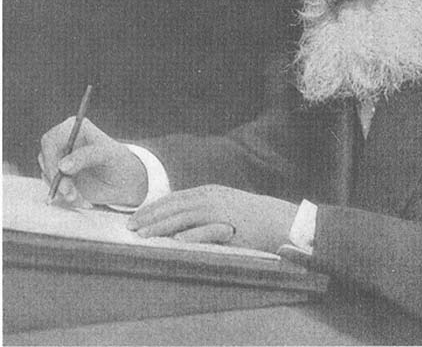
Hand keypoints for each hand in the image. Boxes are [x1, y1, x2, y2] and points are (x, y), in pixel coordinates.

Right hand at [39, 117, 147, 206]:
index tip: (60, 173)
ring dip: (62, 190)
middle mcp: (64, 142)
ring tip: (80, 198)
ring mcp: (60, 159)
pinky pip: (53, 187)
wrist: (126, 182)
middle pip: (45, 159)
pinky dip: (65, 196)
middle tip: (70, 194)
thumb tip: (62, 165)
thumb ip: (87, 156)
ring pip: (48, 176)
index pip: (51, 140)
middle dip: (56, 179)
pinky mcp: (60, 176)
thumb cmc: (120, 162)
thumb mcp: (108, 155)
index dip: (51, 157)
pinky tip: (81, 199)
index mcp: (75, 128)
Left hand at [128, 185, 298, 252]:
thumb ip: (203, 211)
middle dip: (150, 216)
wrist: (277, 219)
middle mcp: (211, 197)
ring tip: (144, 235)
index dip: (153, 207)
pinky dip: (191, 235)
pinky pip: (206, 230)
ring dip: (162, 226)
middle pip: (174, 205)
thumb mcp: (223, 206)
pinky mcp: (230, 224)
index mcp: (208, 192)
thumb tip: (180, 224)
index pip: (174, 198)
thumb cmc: (250, 217)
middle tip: (131, 227)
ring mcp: (220, 210)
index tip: (136, 217)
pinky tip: (176, 242)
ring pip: (184, 217)